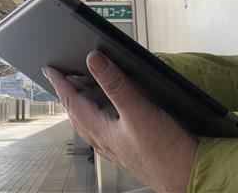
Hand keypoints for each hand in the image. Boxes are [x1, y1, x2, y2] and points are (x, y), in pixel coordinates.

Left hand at [43, 52, 196, 192]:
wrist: (188, 177)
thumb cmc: (166, 153)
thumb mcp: (139, 112)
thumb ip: (116, 85)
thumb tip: (94, 60)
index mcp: (101, 131)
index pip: (72, 103)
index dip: (60, 84)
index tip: (49, 70)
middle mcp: (105, 141)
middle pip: (78, 114)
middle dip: (68, 94)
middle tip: (61, 78)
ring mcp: (117, 147)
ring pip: (91, 124)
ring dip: (83, 106)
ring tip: (81, 90)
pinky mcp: (130, 150)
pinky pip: (105, 130)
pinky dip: (101, 116)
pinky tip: (110, 114)